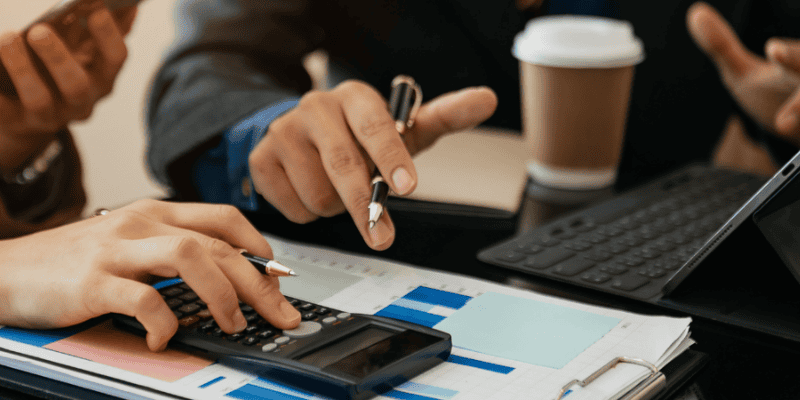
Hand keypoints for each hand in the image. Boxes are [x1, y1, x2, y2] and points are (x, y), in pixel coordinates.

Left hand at [0, 6, 136, 171]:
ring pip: (39, 100)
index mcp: (102, 79)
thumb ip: (101, 31)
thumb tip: (128, 6)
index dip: (108, 36)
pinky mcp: (16, 121)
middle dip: (59, 58)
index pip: (116, 59)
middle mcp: (80, 102)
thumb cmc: (60, 70)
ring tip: (8, 39)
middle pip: (77, 85)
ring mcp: (49, 115)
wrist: (29, 115)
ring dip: (23, 69)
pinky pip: (1, 107)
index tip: (96, 10)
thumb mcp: (83, 52)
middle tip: (39, 30)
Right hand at [0, 199, 300, 351]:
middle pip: (218, 244)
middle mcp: (141, 223)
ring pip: (190, 255)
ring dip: (222, 293)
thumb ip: (171, 250)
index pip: (222, 219)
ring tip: (234, 323)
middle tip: (280, 314)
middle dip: (258, 282)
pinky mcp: (93, 281)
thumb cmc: (71, 262)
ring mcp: (117, 250)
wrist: (5, 270)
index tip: (279, 274)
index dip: (258, 244)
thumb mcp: (128, 243)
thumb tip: (224, 273)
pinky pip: (142, 299)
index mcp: (155, 213)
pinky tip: (164, 339)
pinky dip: (163, 322)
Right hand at [248, 80, 497, 250]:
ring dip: (336, 208)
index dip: (392, 157)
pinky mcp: (261, 160)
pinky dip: (309, 212)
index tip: (408, 187)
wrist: (304, 134)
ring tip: (339, 190)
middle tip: (382, 235)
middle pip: (343, 166)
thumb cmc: (361, 136)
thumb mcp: (404, 128)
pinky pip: (294, 208)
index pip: (375, 126)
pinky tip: (312, 191)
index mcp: (354, 97)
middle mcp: (315, 108)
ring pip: (319, 195)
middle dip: (365, 207)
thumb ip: (445, 116)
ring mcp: (283, 133)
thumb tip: (487, 99)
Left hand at [687, 2, 799, 143]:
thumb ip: (722, 46)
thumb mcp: (743, 72)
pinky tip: (794, 140)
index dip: (789, 55)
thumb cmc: (774, 95)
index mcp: (797, 64)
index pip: (797, 57)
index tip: (772, 49)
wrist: (798, 128)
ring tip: (785, 124)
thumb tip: (695, 13)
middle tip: (784, 112)